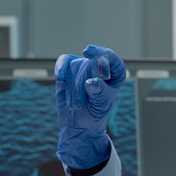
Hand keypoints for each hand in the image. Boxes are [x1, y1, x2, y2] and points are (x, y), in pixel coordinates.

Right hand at [55, 44, 125, 168]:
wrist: (79, 122)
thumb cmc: (95, 112)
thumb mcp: (100, 106)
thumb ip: (98, 93)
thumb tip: (91, 81)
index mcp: (115, 74)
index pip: (113, 60)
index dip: (103, 54)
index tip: (87, 53)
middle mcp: (101, 67)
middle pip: (89, 64)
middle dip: (80, 85)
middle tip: (79, 104)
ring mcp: (85, 66)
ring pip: (75, 65)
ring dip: (72, 86)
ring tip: (75, 102)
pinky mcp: (69, 68)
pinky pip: (63, 61)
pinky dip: (61, 68)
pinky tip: (60, 77)